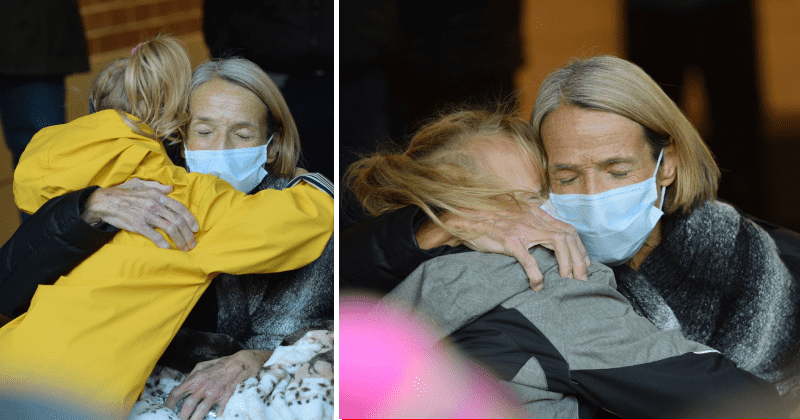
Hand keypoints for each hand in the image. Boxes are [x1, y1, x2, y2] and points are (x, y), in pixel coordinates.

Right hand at [81, 178, 198, 250]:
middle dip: (188, 234)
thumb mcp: (141, 184)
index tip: (196, 228)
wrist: (105, 201)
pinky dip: (164, 244)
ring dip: (180, 240)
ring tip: (184, 248)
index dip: (190, 219)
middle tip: (193, 243)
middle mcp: (155, 205)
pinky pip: (155, 236)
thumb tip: (171, 188)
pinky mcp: (138, 225)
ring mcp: (147, 215)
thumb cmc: (123, 193)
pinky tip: (169, 249)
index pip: (180, 208)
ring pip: (170, 229)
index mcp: (157, 195)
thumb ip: (157, 186)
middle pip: (178, 220)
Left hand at [166, 349, 271, 419]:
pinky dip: (214, 417)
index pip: (176, 393)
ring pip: (200, 411)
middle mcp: (203, 387)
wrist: (240, 364)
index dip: (169, 403)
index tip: (168, 409)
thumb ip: (191, 375)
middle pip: (187, 405)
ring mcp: (214, 394)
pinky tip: (211, 419)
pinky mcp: (225, 398)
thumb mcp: (202, 365)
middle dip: (181, 416)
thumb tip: (183, 384)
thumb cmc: (221, 364)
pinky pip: (217, 412)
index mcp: (196, 379)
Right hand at [419, 206, 589, 290]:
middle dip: (580, 260)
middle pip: (569, 237)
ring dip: (567, 265)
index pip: (568, 229)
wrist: (465, 219)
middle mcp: (533, 219)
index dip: (580, 248)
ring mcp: (523, 229)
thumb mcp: (515, 220)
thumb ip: (531, 226)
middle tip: (581, 280)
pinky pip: (530, 260)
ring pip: (558, 244)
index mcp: (536, 214)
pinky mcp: (510, 241)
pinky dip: (537, 275)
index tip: (584, 265)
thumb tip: (545, 243)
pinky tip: (538, 286)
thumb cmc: (489, 223)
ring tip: (567, 282)